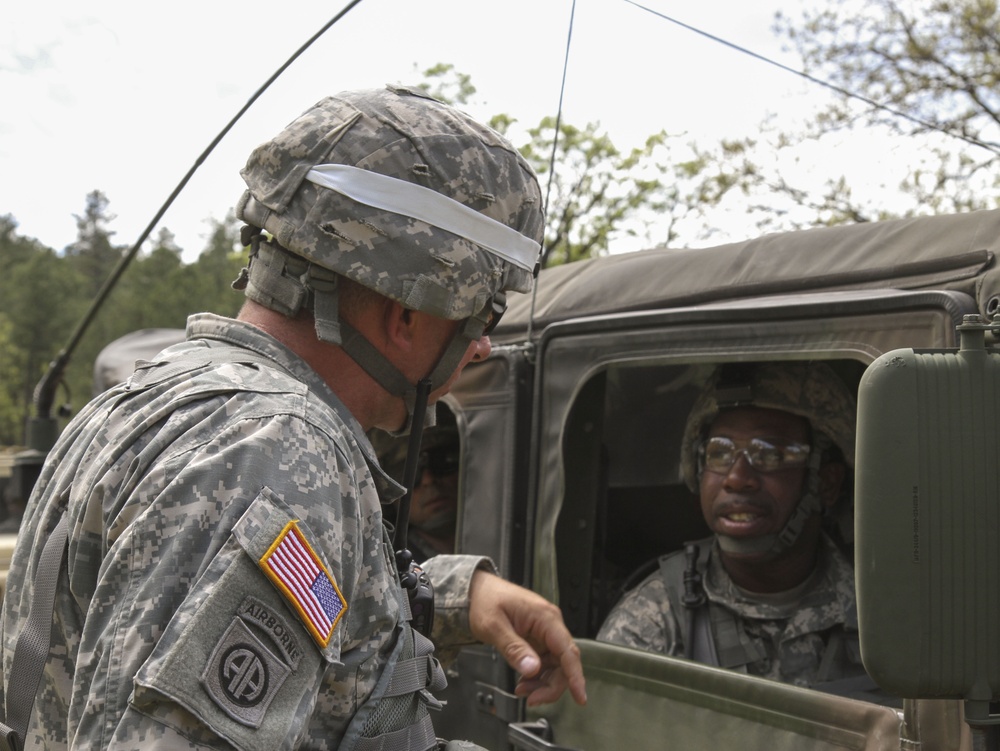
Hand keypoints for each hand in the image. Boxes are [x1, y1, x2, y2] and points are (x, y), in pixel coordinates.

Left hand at [468, 571, 585, 706]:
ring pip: (555, 666)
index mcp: (545, 617)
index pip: (567, 651)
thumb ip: (514, 648)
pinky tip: (523, 681)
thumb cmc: (485, 601)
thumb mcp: (494, 626)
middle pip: (563, 663)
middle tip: (532, 699)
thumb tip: (533, 669)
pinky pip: (545, 663)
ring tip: (521, 690)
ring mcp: (545, 632)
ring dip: (542, 683)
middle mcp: (550, 624)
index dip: (575, 676)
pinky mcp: (538, 639)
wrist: (476, 591)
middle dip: (550, 686)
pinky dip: (536, 676)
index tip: (580, 697)